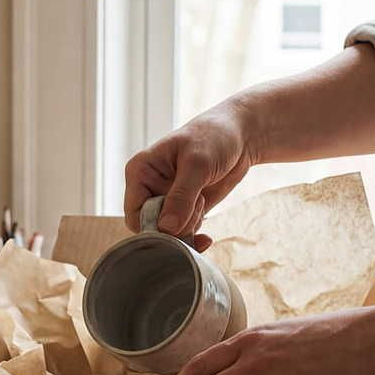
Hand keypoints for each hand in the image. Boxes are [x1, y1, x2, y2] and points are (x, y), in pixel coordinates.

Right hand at [123, 102, 255, 248]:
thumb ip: (182, 196)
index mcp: (140, 172)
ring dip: (189, 227)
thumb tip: (167, 228)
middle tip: (198, 204)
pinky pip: (182, 235)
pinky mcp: (184, 209)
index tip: (179, 221)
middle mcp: (149, 188)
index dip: (154, 225)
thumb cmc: (214, 138)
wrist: (240, 136)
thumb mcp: (197, 164)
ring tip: (203, 199)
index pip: (134, 214)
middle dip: (176, 227)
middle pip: (151, 227)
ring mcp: (167, 200)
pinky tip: (208, 237)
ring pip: (168, 234)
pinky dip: (195, 238)